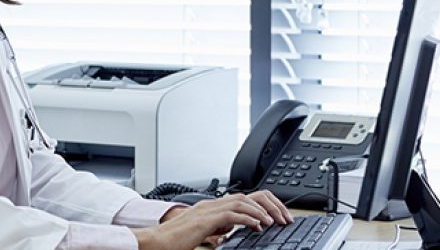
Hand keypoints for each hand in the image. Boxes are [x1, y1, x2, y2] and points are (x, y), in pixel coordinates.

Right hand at [135, 191, 292, 249]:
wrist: (155, 243)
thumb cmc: (173, 242)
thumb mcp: (202, 235)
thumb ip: (216, 231)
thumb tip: (229, 234)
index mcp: (212, 207)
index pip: (243, 198)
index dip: (263, 205)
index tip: (275, 217)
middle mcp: (212, 204)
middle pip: (248, 196)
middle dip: (270, 205)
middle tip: (284, 217)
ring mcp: (208, 210)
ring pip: (244, 201)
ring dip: (264, 211)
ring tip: (276, 221)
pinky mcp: (206, 219)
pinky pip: (233, 214)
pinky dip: (249, 218)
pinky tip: (259, 226)